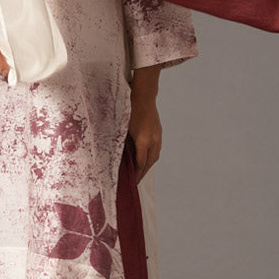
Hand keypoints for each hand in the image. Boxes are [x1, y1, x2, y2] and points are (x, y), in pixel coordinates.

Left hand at [128, 65, 162, 181]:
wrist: (143, 96)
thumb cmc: (128, 111)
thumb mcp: (122, 129)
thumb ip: (123, 144)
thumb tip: (119, 158)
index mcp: (143, 140)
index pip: (140, 163)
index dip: (136, 174)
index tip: (131, 182)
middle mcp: (153, 140)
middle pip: (149, 162)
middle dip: (143, 173)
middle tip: (136, 181)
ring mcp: (158, 136)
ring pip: (155, 156)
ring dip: (148, 165)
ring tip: (140, 172)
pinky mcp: (159, 133)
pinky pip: (156, 149)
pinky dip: (150, 156)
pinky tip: (145, 158)